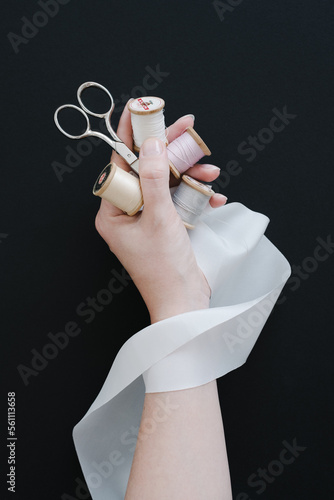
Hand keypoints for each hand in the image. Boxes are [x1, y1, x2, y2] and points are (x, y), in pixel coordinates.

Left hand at [95, 104, 226, 322]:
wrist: (185, 302)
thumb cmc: (164, 268)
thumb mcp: (159, 218)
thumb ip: (154, 178)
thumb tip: (151, 144)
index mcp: (113, 212)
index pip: (120, 165)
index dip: (131, 137)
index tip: (140, 111)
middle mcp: (128, 213)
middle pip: (147, 169)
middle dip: (171, 153)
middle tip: (187, 130)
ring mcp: (148, 219)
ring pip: (167, 183)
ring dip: (191, 176)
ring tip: (211, 171)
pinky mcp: (166, 225)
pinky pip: (179, 201)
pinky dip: (196, 196)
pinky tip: (213, 197)